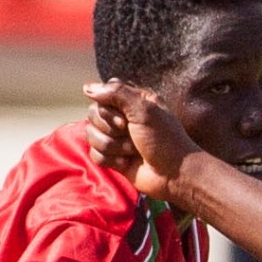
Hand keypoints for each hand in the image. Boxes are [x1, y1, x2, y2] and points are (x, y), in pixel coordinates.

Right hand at [84, 79, 201, 201]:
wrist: (174, 174)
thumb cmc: (164, 139)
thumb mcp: (144, 109)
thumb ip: (116, 93)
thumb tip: (86, 88)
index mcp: (131, 101)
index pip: (101, 95)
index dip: (107, 109)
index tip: (125, 120)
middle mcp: (121, 117)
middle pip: (92, 115)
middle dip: (111, 129)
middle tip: (130, 135)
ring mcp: (116, 138)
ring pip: (91, 135)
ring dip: (113, 146)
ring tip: (132, 151)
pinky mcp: (113, 157)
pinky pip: (95, 154)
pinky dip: (111, 160)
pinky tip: (127, 163)